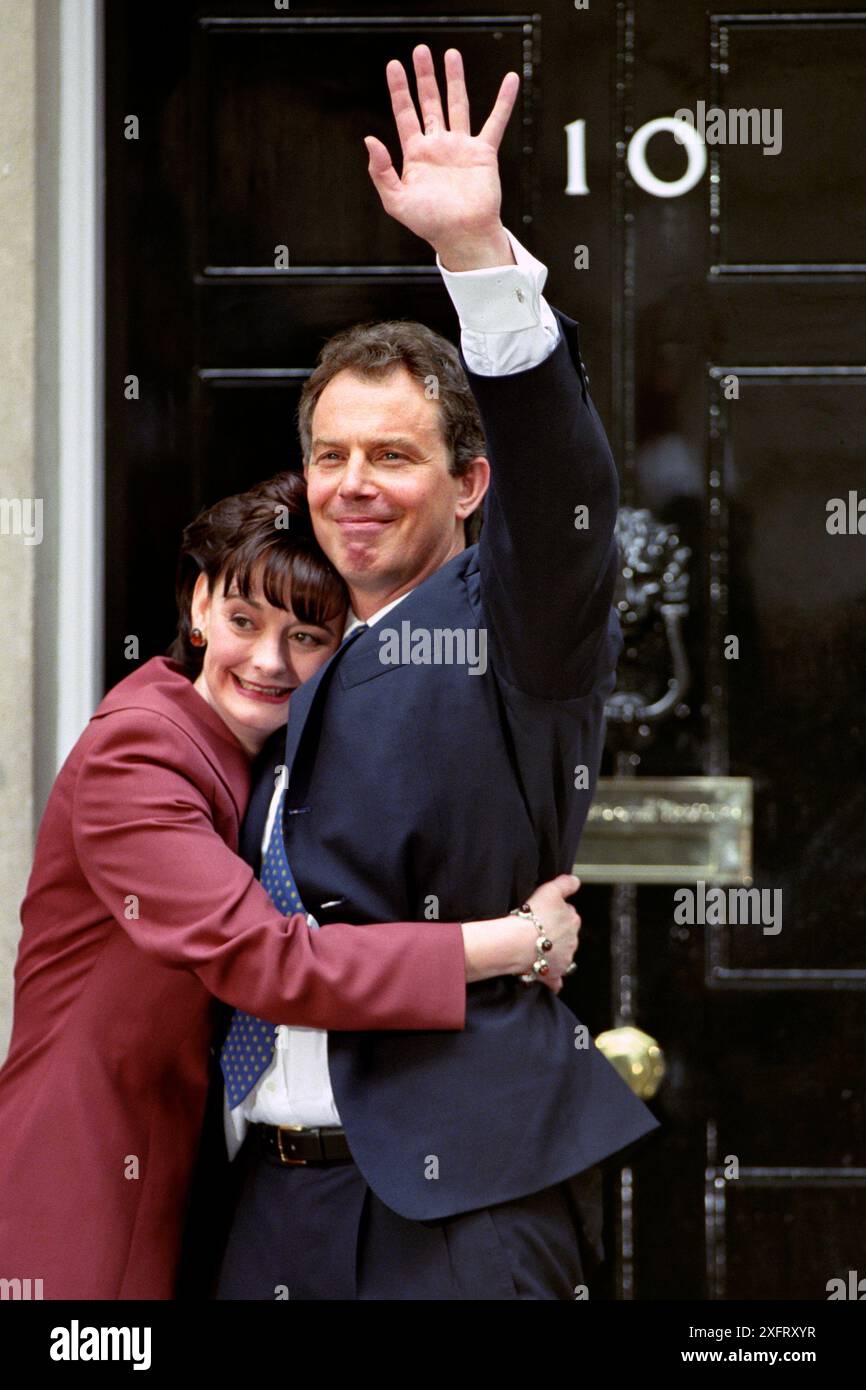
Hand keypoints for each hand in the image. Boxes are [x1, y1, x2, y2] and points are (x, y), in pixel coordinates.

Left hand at [364, 45, 518, 265]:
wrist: (462, 236)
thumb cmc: (430, 224)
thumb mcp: (396, 201)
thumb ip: (380, 171)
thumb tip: (369, 139)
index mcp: (416, 155)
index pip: (405, 114)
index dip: (399, 90)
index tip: (394, 65)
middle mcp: (438, 146)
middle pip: (430, 102)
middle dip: (425, 77)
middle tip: (421, 51)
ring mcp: (461, 147)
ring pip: (457, 104)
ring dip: (454, 79)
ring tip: (450, 54)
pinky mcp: (483, 153)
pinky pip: (495, 122)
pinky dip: (504, 101)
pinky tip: (510, 80)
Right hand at [523, 874, 581, 993]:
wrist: (519, 943)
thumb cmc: (532, 916)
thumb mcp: (550, 890)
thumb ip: (565, 884)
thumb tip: (576, 881)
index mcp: (573, 920)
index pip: (569, 914)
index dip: (556, 913)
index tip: (544, 913)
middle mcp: (572, 941)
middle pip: (566, 935)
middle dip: (556, 933)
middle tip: (538, 930)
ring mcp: (563, 959)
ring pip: (562, 955)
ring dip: (554, 953)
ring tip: (537, 949)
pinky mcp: (553, 974)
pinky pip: (555, 980)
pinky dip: (553, 981)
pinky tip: (548, 979)